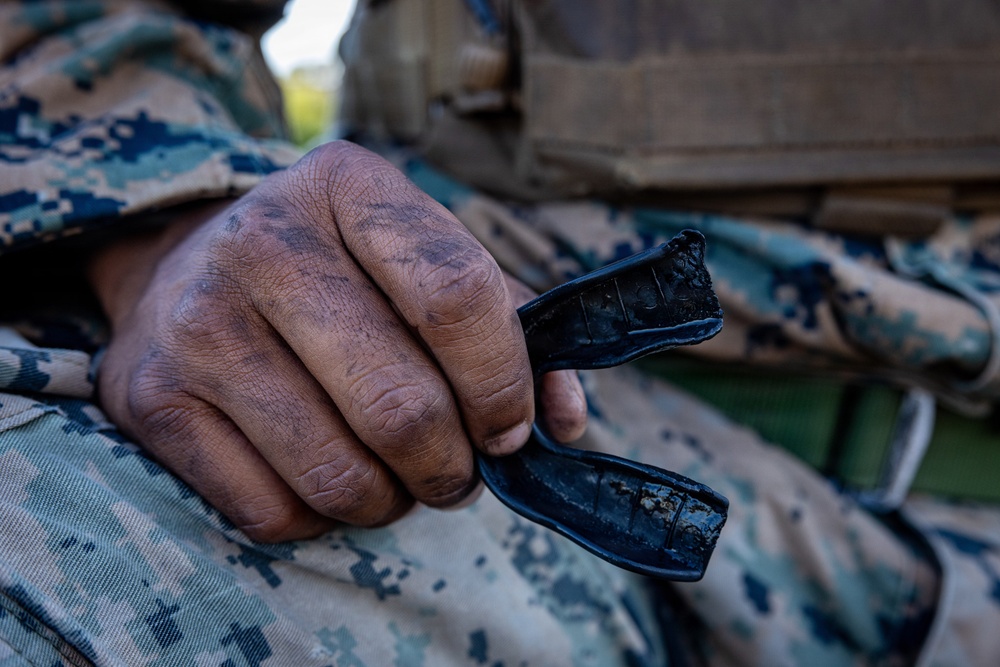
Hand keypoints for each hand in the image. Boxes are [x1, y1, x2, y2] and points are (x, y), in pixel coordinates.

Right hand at [88, 141, 585, 541]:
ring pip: (340, 476)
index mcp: (349, 186)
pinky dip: (324, 518)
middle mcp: (263, 241)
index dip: (503, 384)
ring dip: (393, 501)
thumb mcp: (426, 264)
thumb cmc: (341, 274)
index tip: (512, 428)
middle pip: (402, 406)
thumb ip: (513, 331)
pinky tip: (327, 476)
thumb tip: (565, 422)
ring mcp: (198, 322)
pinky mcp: (152, 399)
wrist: (188, 268)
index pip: (457, 296)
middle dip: (452, 467)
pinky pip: (275, 513)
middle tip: (456, 469)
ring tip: (397, 477)